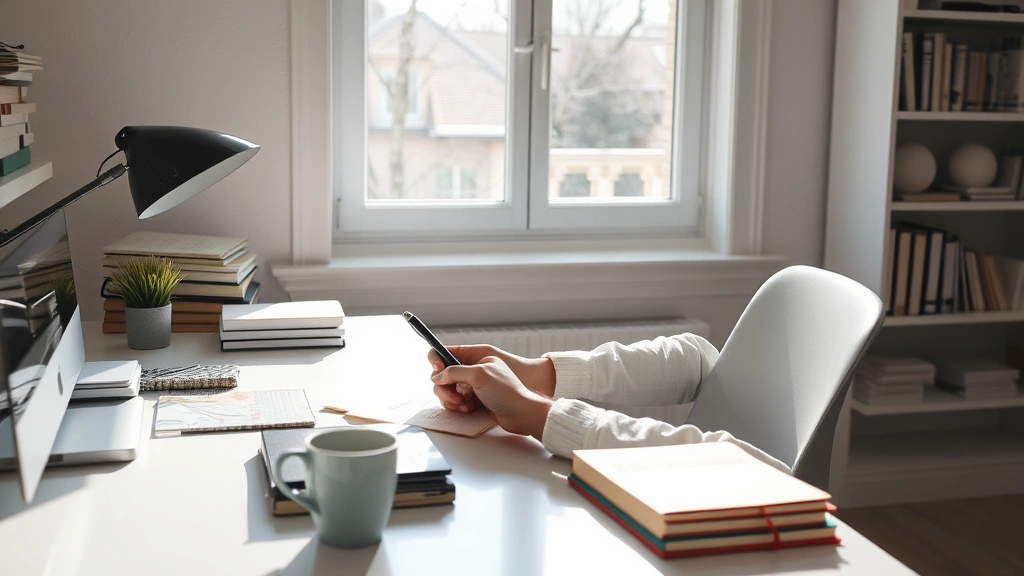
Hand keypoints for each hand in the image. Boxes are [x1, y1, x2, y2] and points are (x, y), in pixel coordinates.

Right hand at [427, 344, 555, 397]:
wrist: (522, 414)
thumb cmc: (507, 392)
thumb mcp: (479, 375)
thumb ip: (454, 372)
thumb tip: (438, 376)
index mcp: (476, 357)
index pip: (448, 353)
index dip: (438, 362)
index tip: (438, 373)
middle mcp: (473, 370)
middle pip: (444, 375)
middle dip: (445, 387)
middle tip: (454, 396)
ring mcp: (474, 386)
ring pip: (449, 390)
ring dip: (451, 398)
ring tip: (463, 405)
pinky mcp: (475, 401)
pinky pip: (456, 402)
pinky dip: (458, 406)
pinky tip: (468, 409)